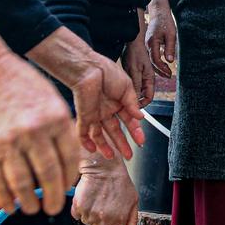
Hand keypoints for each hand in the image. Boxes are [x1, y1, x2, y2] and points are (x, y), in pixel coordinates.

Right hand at [0, 52, 79, 216]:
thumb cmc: (20, 83)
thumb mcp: (51, 100)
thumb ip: (60, 128)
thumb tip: (66, 162)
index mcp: (56, 119)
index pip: (70, 160)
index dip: (69, 178)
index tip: (66, 186)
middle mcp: (34, 133)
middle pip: (49, 176)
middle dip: (53, 198)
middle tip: (53, 207)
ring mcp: (9, 143)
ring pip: (22, 185)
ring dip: (29, 203)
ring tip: (32, 209)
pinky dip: (3, 198)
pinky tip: (9, 206)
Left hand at [27, 28, 145, 159]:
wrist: (89, 68)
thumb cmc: (108, 72)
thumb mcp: (127, 87)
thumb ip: (133, 104)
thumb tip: (141, 117)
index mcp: (118, 102)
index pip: (128, 121)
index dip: (135, 131)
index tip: (141, 140)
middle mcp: (106, 110)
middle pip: (115, 131)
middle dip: (122, 143)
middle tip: (129, 155)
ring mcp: (94, 114)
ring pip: (99, 134)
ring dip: (105, 146)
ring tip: (112, 157)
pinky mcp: (83, 115)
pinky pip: (83, 132)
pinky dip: (86, 142)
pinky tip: (92, 150)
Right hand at [71, 157, 138, 224]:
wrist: (104, 166)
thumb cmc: (119, 181)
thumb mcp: (133, 200)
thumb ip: (132, 220)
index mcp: (119, 220)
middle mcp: (104, 219)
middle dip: (101, 218)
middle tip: (105, 203)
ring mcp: (90, 214)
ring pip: (87, 221)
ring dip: (90, 212)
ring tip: (97, 198)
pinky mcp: (79, 206)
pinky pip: (77, 214)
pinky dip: (80, 207)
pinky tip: (88, 197)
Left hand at [124, 29, 154, 107]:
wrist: (132, 43)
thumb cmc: (135, 53)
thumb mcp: (135, 70)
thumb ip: (137, 84)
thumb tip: (136, 98)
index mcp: (150, 79)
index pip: (149, 97)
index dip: (142, 104)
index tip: (133, 108)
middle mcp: (146, 80)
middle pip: (142, 96)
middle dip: (135, 101)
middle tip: (125, 104)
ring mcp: (140, 78)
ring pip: (136, 92)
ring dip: (130, 95)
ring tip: (121, 97)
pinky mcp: (134, 75)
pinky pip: (132, 86)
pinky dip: (126, 89)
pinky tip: (119, 89)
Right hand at [145, 0, 176, 77]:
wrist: (159, 13)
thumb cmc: (165, 22)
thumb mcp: (171, 34)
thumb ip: (170, 47)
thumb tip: (170, 61)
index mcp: (152, 43)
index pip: (155, 59)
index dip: (162, 67)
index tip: (169, 73)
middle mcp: (147, 45)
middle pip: (152, 62)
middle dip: (160, 70)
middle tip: (169, 76)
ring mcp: (146, 45)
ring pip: (150, 59)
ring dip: (158, 68)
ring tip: (167, 73)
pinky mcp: (148, 44)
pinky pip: (151, 55)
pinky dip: (156, 62)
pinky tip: (163, 66)